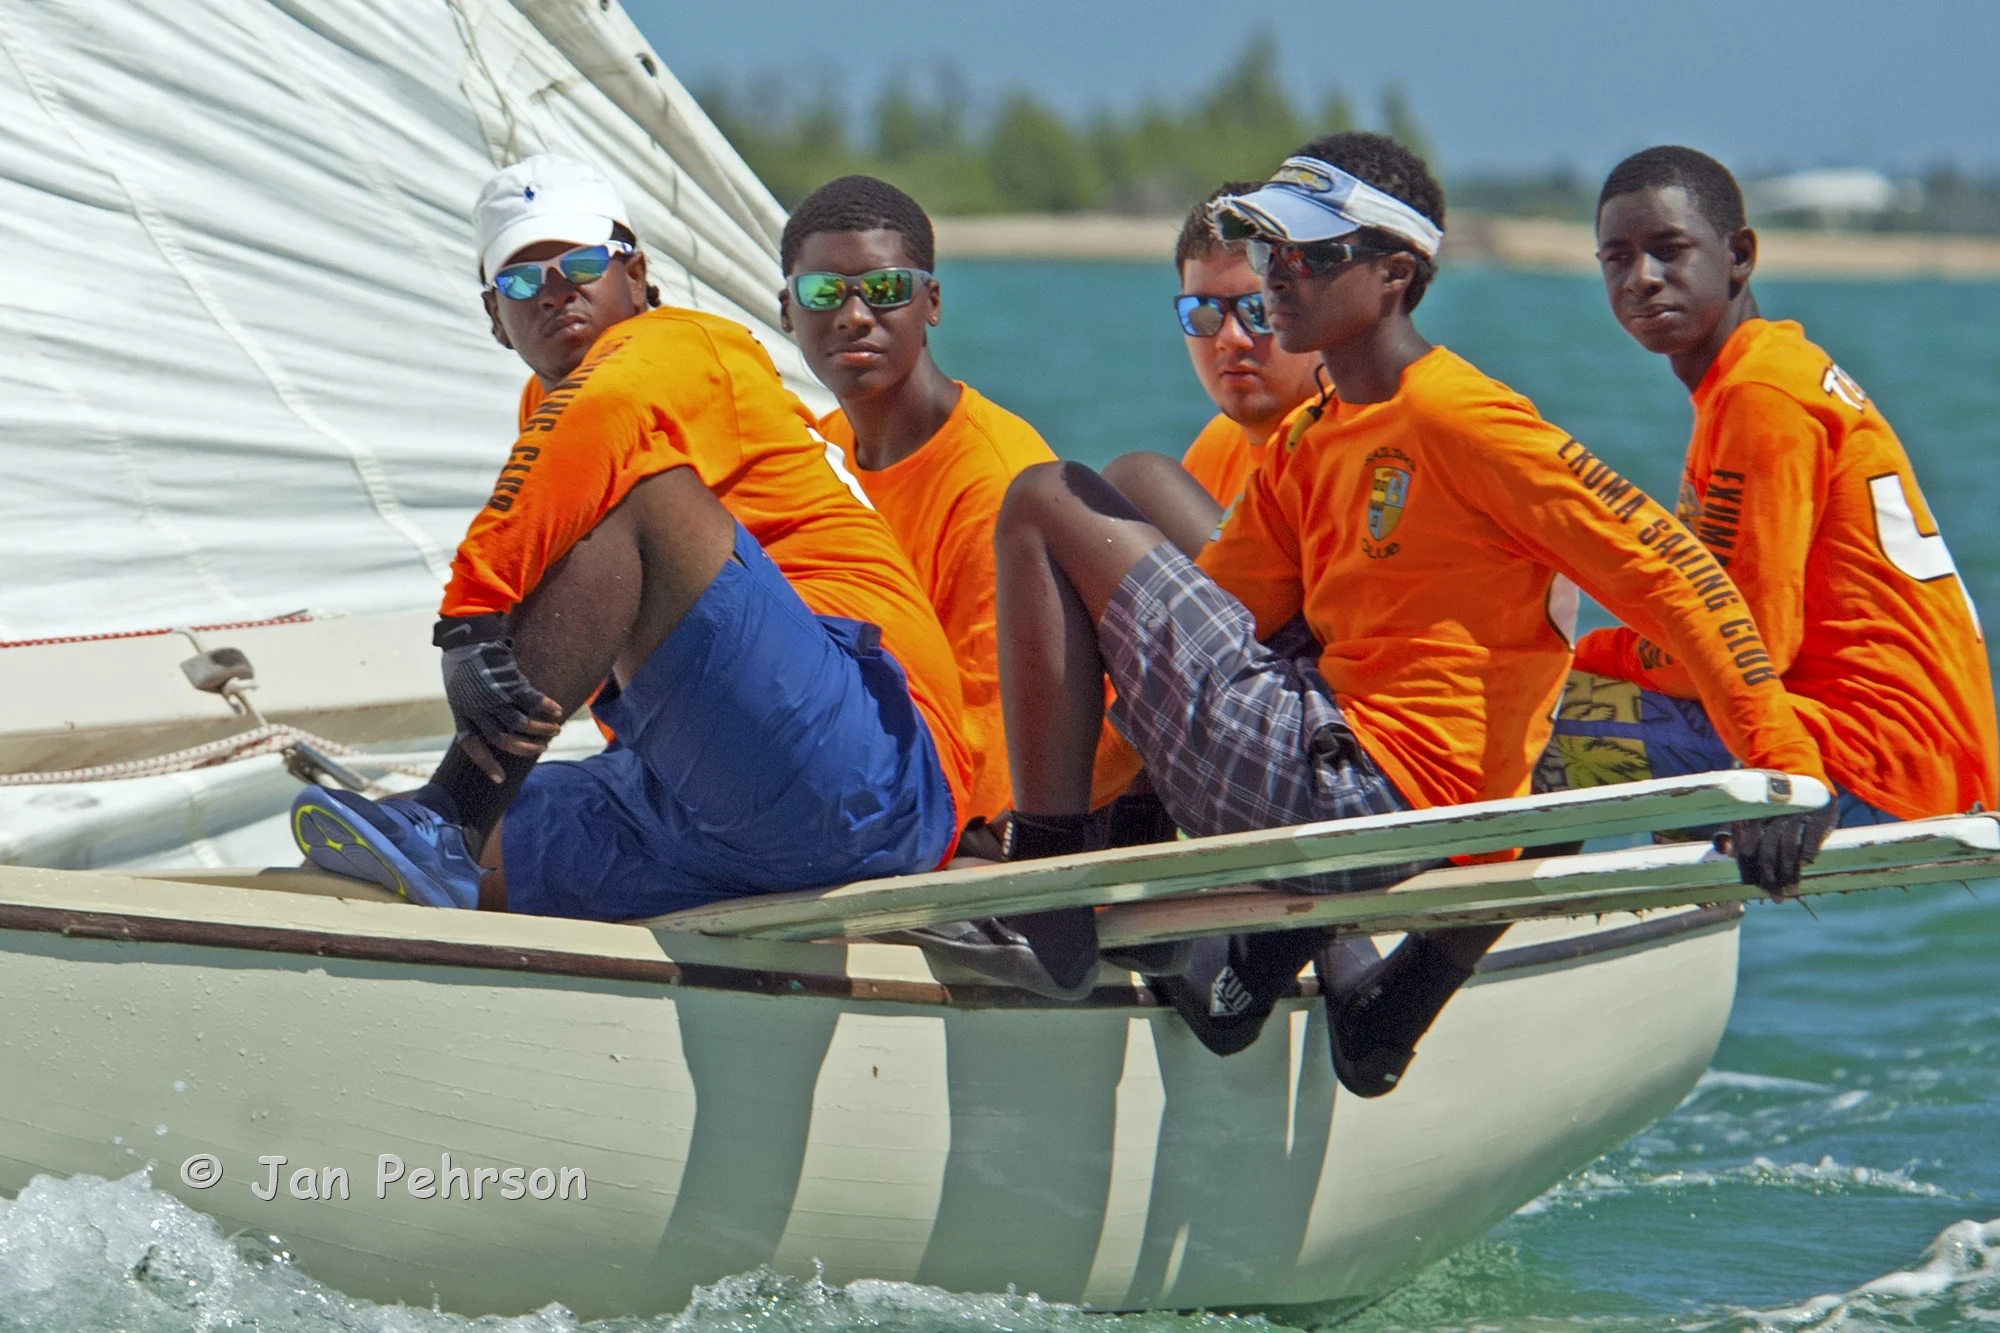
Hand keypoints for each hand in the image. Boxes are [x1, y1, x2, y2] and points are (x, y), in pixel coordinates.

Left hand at [441, 638, 563, 781]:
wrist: (468, 635)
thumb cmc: (462, 660)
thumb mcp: (459, 688)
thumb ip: (472, 706)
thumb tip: (489, 721)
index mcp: (462, 712)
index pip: (473, 745)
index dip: (487, 764)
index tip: (500, 780)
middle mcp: (478, 709)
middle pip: (503, 739)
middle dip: (525, 748)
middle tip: (542, 748)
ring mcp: (494, 696)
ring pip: (521, 724)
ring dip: (541, 730)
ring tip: (555, 730)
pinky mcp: (510, 682)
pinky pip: (532, 701)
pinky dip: (546, 708)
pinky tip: (557, 710)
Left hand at [1721, 800, 1838, 898]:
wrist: (1799, 773)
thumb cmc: (1768, 804)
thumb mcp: (1748, 813)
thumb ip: (1733, 833)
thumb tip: (1727, 850)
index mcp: (1750, 816)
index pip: (1747, 849)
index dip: (1750, 869)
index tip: (1754, 886)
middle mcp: (1771, 815)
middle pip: (1767, 852)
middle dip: (1770, 878)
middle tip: (1776, 898)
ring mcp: (1795, 814)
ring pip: (1788, 849)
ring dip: (1789, 873)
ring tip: (1790, 891)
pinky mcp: (1818, 813)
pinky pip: (1810, 838)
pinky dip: (1807, 853)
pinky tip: (1805, 864)